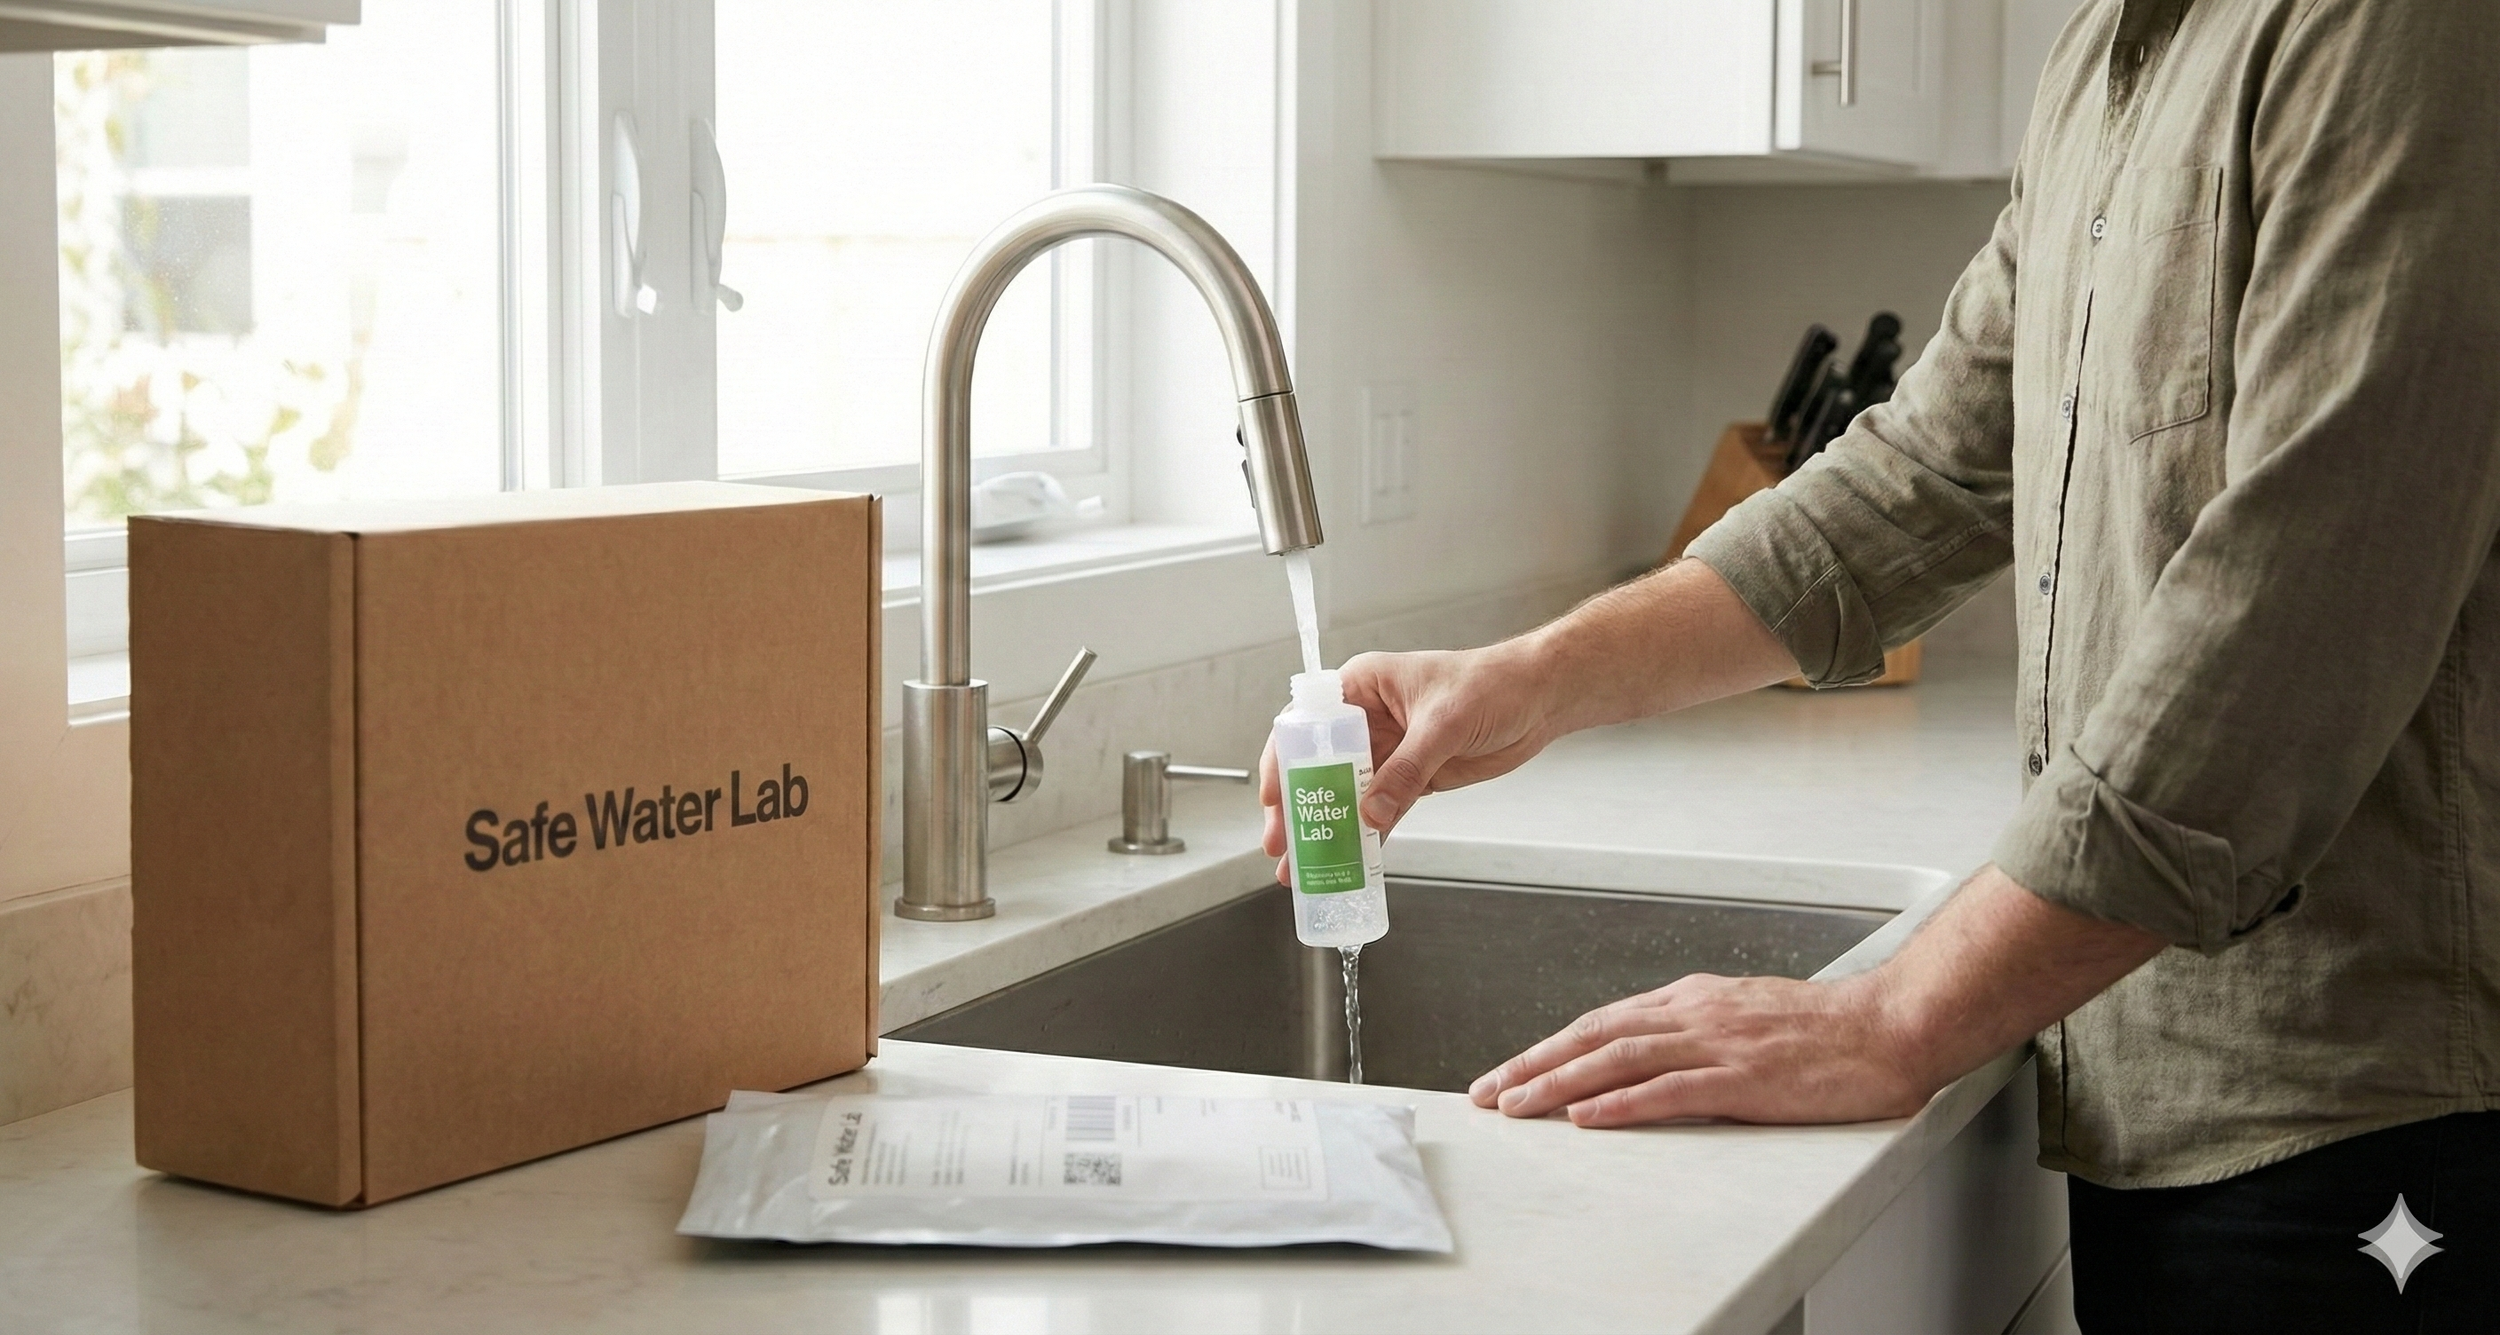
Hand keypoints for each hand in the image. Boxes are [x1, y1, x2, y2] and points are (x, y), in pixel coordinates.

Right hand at [1260, 643, 1560, 882]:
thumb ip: (1407, 769)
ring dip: (1326, 830)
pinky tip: (1348, 861)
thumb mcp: (1444, 723)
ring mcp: (1389, 751)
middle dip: (1297, 808)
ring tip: (1303, 868)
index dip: (1283, 762)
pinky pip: (1380, 811)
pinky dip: (1365, 836)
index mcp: (1362, 687)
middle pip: (1317, 767)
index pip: (1306, 724)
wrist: (1540, 698)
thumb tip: (1371, 812)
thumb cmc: (1493, 683)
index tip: (1273, 799)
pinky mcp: (1412, 777)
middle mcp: (1366, 719)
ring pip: (1345, 795)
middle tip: (1281, 846)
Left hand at [1468, 972, 1932, 1126]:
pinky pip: (1669, 1091)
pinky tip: (1588, 1117)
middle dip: (1533, 1065)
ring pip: (1617, 1060)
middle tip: (1488, 1092)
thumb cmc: (1827, 1029)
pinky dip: (1621, 1104)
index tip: (1510, 1071)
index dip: (1551, 1048)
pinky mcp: (1743, 1080)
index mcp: (1693, 1000)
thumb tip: (1650, 1048)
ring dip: (1559, 1084)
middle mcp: (1694, 1015)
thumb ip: (1697, 1029)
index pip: (1603, 1023)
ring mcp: (1717, 1045)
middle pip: (1594, 1037)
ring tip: (1517, 1105)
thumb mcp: (1745, 1015)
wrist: (1889, 1026)